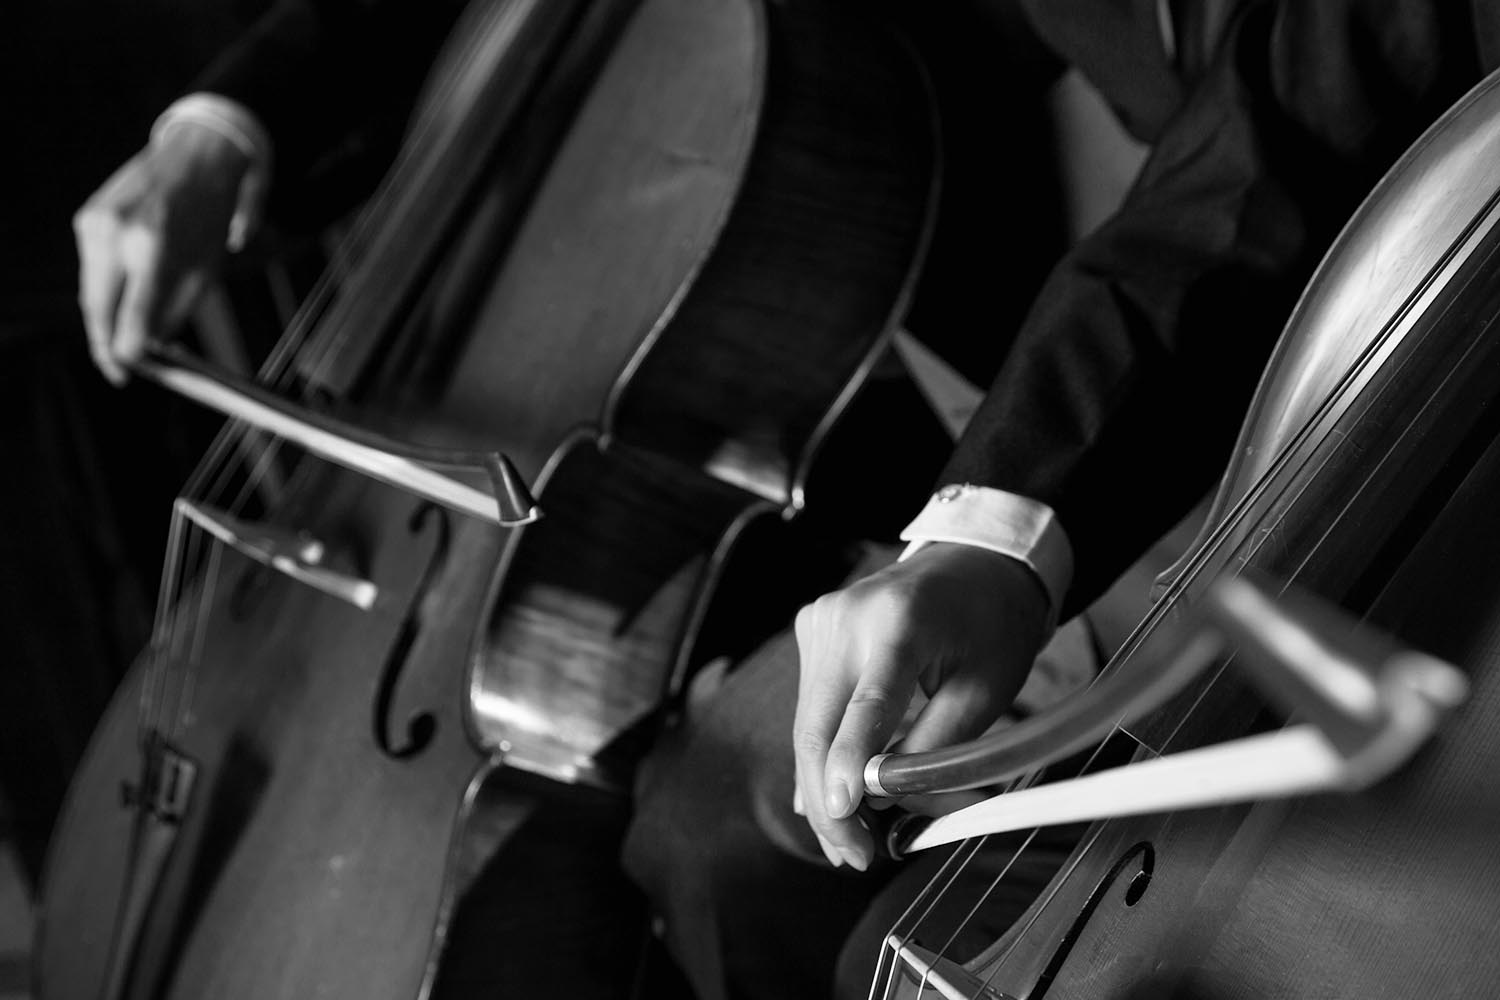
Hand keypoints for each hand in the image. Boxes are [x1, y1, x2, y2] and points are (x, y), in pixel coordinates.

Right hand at [74, 123, 251, 383]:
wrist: (194, 156)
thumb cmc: (209, 216)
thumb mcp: (206, 270)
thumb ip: (174, 309)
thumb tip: (150, 347)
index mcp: (153, 247)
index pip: (131, 313)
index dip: (126, 350)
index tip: (127, 372)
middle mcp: (117, 233)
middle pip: (97, 307)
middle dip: (105, 342)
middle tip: (118, 370)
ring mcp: (96, 222)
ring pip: (89, 289)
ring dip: (104, 316)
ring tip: (122, 337)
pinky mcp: (86, 217)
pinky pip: (90, 267)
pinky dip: (105, 286)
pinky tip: (122, 294)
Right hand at [792, 542, 1049, 869]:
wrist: (973, 560)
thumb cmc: (990, 623)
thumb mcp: (985, 691)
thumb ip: (937, 750)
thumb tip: (888, 805)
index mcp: (900, 621)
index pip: (869, 704)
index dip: (850, 764)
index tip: (844, 814)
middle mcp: (846, 616)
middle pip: (818, 726)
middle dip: (831, 802)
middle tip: (854, 856)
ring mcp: (820, 620)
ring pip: (807, 724)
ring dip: (824, 785)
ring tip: (851, 840)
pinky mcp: (811, 629)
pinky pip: (810, 706)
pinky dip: (823, 752)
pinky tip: (834, 797)